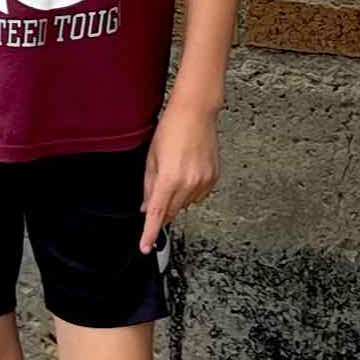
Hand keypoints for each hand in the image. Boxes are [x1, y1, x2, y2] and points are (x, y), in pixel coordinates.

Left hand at [140, 102, 219, 254]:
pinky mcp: (213, 178)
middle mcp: (188, 184)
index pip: (157, 214)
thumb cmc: (171, 129)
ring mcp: (203, 182)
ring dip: (177, 198)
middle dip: (162, 211)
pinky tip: (188, 173)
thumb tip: (147, 207)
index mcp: (168, 179)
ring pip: (185, 204)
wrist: (195, 113)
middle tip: (158, 193)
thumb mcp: (152, 158)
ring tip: (175, 173)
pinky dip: (190, 191)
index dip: (150, 233)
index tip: (145, 247)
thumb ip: (149, 186)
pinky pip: (198, 195)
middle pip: (171, 212)